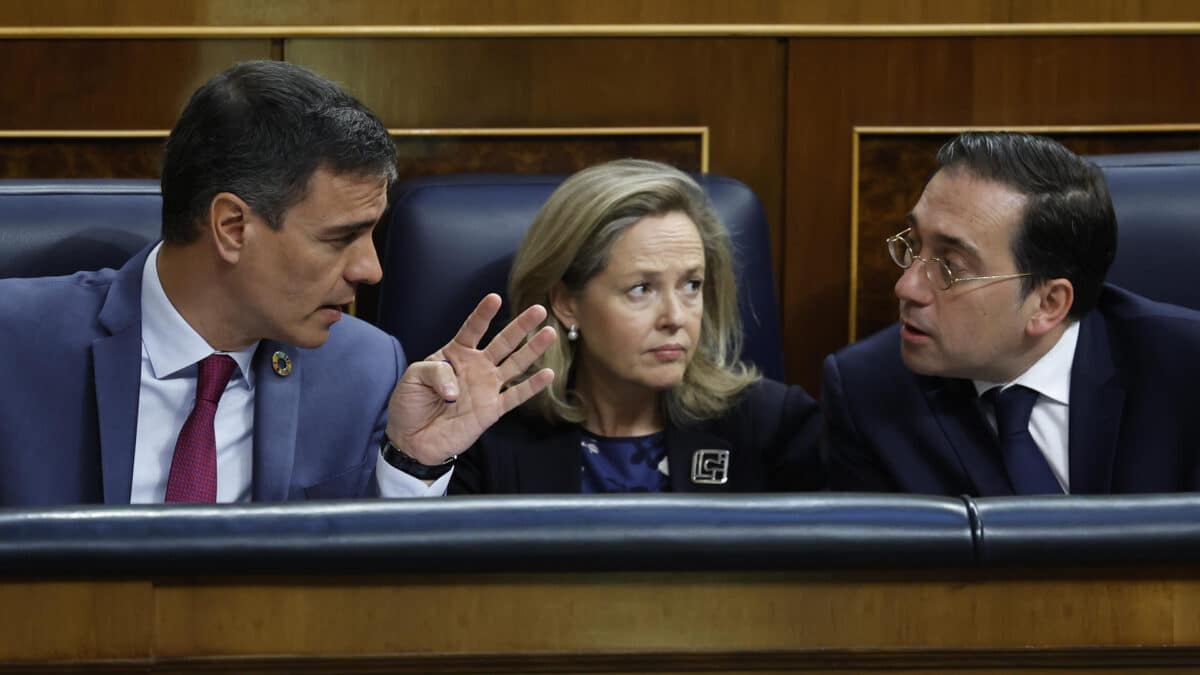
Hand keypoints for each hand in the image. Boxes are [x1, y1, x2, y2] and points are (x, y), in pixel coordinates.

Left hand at [385, 293, 555, 464]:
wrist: (413, 439)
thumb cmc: (410, 404)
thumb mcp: (413, 378)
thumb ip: (436, 373)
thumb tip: (456, 389)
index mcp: (455, 354)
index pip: (473, 329)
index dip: (483, 314)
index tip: (494, 299)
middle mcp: (476, 367)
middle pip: (503, 342)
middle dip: (521, 326)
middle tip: (538, 310)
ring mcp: (487, 387)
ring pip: (515, 364)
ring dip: (532, 349)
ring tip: (549, 333)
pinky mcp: (492, 410)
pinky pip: (516, 396)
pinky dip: (532, 386)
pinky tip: (548, 374)